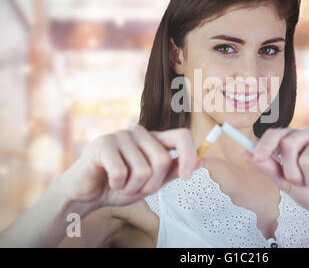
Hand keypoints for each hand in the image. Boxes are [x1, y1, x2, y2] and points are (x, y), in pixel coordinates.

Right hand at [59, 124, 200, 207]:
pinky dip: (117, 185)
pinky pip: (121, 172)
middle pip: (162, 160)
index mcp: (154, 139)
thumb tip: (203, 159)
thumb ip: (174, 171)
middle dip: (152, 185)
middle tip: (137, 189)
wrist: (88, 193)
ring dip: (132, 188)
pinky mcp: (103, 143)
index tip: (186, 176)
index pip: (182, 135)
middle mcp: (140, 132)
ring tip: (121, 185)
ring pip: (142, 169)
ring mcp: (121, 135)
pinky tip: (109, 181)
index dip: (189, 156)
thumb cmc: (121, 185)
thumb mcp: (152, 182)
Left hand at [243, 126, 308, 224]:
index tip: (256, 157)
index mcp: (293, 139)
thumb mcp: (285, 183)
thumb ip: (268, 168)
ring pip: (308, 159)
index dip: (264, 144)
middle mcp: (308, 134)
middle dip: (291, 172)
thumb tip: (246, 154)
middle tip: (301, 182)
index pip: (275, 133)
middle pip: (288, 144)